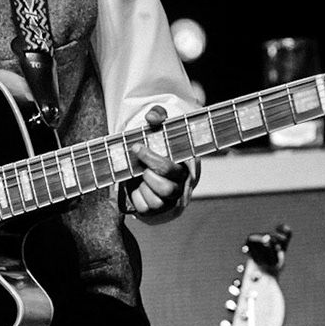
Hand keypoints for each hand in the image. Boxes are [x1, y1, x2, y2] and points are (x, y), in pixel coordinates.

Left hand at [124, 105, 193, 221]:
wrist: (148, 162)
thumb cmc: (158, 144)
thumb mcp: (159, 126)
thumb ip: (158, 116)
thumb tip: (152, 117)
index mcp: (187, 166)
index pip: (173, 168)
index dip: (153, 159)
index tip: (137, 147)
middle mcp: (181, 185)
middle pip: (167, 189)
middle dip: (147, 174)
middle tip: (137, 161)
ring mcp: (171, 200)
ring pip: (157, 202)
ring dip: (143, 187)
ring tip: (140, 175)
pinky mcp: (158, 210)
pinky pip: (145, 208)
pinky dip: (137, 197)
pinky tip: (138, 186)